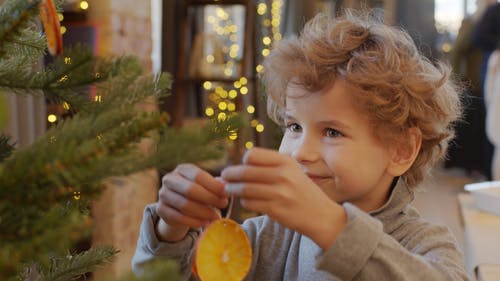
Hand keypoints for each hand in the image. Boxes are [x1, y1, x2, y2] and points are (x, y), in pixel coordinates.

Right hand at [155, 164, 228, 241]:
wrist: (178, 207)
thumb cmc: (197, 193)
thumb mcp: (206, 185)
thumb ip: (216, 185)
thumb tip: (228, 186)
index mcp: (182, 169)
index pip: (197, 175)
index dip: (212, 185)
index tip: (226, 193)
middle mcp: (169, 179)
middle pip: (190, 189)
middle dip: (209, 198)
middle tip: (223, 205)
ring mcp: (163, 194)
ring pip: (184, 204)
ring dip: (203, 212)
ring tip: (216, 216)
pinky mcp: (160, 209)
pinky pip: (178, 217)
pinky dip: (193, 222)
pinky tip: (204, 223)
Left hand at [221, 148, 345, 248]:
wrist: (321, 215)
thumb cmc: (302, 190)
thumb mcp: (292, 170)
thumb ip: (269, 165)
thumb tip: (239, 164)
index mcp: (285, 161)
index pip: (252, 155)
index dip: (243, 161)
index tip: (240, 166)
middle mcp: (282, 175)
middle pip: (245, 171)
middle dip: (230, 175)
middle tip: (224, 178)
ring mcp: (279, 193)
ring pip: (244, 188)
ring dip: (232, 189)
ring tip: (228, 190)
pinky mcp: (275, 209)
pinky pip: (250, 203)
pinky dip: (244, 201)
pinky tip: (245, 200)